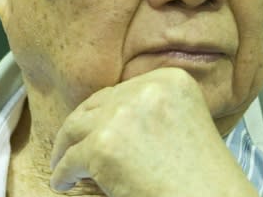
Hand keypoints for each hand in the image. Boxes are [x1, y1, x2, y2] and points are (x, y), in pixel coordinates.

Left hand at [49, 67, 257, 196]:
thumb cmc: (200, 174)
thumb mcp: (186, 120)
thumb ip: (153, 107)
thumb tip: (110, 112)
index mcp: (171, 79)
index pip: (123, 89)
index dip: (105, 110)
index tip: (95, 124)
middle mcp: (145, 90)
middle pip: (96, 104)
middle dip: (81, 126)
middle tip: (70, 144)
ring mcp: (122, 116)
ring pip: (75, 127)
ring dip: (65, 147)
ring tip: (62, 163)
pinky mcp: (103, 146)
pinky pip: (70, 160)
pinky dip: (63, 174)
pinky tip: (64, 183)